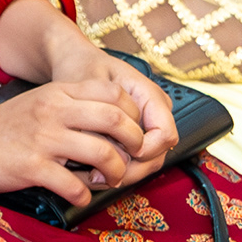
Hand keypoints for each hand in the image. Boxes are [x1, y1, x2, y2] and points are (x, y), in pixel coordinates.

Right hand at [0, 82, 161, 206]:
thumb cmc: (10, 125)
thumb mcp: (44, 101)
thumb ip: (77, 105)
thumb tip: (121, 123)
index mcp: (60, 92)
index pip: (115, 94)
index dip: (135, 115)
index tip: (134, 133)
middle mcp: (54, 110)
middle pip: (115, 120)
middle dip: (134, 143)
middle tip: (132, 158)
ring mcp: (42, 138)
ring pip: (101, 153)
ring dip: (115, 172)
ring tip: (109, 179)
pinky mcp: (30, 166)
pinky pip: (72, 184)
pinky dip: (84, 194)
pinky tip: (80, 195)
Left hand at [42, 36, 177, 175]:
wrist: (76, 63)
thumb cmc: (82, 70)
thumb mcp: (87, 89)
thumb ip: (101, 120)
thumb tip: (111, 153)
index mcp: (151, 95)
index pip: (165, 135)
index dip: (144, 151)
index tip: (116, 155)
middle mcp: (156, 111)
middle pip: (157, 155)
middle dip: (130, 170)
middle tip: (98, 178)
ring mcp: (148, 124)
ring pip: (146, 162)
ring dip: (121, 173)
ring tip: (91, 176)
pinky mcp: (136, 135)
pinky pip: (133, 159)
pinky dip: (115, 168)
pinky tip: (92, 171)